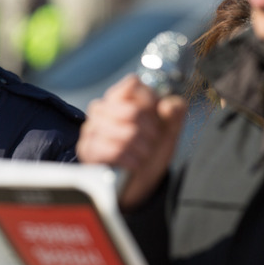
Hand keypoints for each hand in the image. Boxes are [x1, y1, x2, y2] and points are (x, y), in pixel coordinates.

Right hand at [77, 74, 186, 208]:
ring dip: (143, 148)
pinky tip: (134, 163)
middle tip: (152, 140)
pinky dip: (131, 161)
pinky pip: (113, 152)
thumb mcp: (169, 129)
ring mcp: (92, 129)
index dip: (150, 101)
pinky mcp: (87, 150)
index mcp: (120, 97)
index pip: (133, 84)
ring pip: (126, 133)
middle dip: (150, 131)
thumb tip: (166, 106)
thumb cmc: (151, 149)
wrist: (141, 180)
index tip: (156, 116)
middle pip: (133, 112)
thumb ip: (176, 112)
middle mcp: (102, 109)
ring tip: (143, 153)